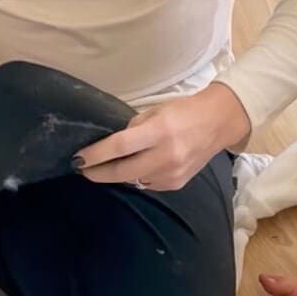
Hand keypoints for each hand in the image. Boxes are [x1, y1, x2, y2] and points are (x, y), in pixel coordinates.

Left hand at [74, 82, 250, 191]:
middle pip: (122, 171)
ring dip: (117, 175)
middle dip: (98, 173)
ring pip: (133, 180)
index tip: (78, 159)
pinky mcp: (175, 184)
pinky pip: (147, 183)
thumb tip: (113, 145)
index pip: (120, 146)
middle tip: (82, 170)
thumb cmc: (184, 112)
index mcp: (159, 131)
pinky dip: (138, 176)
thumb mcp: (156, 111)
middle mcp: (166, 155)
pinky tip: (137, 167)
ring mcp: (171, 173)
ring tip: (106, 168)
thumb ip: (133, 128)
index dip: (96, 155)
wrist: (218, 123)